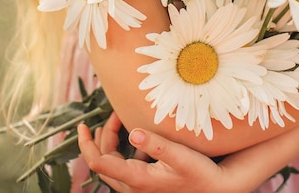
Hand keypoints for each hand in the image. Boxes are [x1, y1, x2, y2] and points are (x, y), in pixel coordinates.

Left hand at [78, 115, 226, 192]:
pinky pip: (126, 168)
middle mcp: (134, 187)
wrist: (215, 190)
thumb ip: (156, 144)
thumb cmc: (199, 173)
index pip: (99, 163)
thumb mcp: (180, 155)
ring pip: (113, 165)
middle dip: (100, 137)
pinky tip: (138, 138)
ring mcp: (139, 187)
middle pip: (103, 162)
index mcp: (137, 179)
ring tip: (117, 121)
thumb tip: (134, 131)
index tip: (83, 125)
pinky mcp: (147, 184)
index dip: (87, 144)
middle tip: (110, 114)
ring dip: (111, 143)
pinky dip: (125, 151)